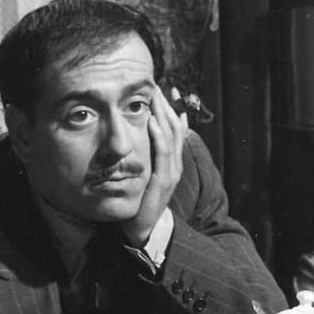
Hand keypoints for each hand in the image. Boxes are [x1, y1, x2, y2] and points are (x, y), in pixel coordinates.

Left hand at [122, 87, 188, 246]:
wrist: (141, 228)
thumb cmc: (140, 199)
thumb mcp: (142, 173)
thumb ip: (143, 156)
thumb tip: (138, 136)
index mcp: (171, 160)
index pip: (174, 126)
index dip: (169, 106)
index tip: (162, 87)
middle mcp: (175, 163)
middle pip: (173, 127)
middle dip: (165, 105)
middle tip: (157, 85)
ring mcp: (171, 173)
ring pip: (170, 137)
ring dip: (163, 115)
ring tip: (156, 97)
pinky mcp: (163, 182)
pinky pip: (163, 155)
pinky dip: (159, 137)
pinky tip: (153, 122)